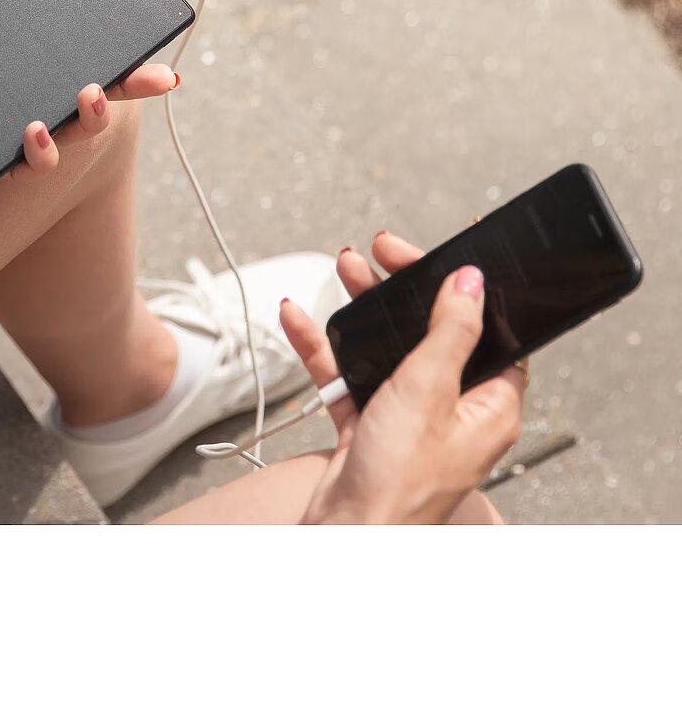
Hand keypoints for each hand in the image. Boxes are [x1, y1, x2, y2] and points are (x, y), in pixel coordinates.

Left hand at [0, 0, 178, 169]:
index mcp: (3, 36)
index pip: (75, 42)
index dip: (121, 49)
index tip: (154, 47)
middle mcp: (5, 79)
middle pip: (83, 93)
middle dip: (120, 91)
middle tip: (126, 79)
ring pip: (57, 135)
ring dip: (82, 126)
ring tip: (75, 102)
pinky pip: (7, 162)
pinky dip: (32, 155)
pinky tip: (32, 136)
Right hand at [280, 232, 524, 523]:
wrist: (345, 537)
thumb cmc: (400, 484)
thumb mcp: (429, 391)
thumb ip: (450, 332)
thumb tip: (472, 283)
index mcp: (487, 404)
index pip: (488, 329)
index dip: (468, 287)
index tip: (449, 251)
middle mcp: (451, 409)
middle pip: (431, 330)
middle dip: (403, 288)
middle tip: (382, 252)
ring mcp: (407, 417)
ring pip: (387, 347)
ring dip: (362, 308)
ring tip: (345, 269)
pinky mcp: (369, 426)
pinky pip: (347, 374)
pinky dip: (324, 346)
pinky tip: (300, 319)